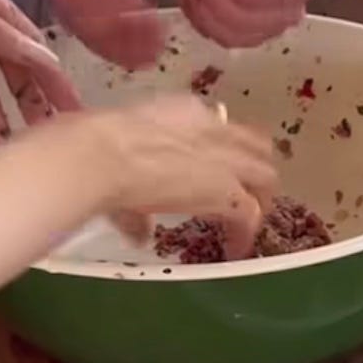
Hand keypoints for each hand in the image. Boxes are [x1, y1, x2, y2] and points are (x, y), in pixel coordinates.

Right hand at [28, 0, 163, 69]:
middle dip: (118, 33)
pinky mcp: (87, 10)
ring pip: (91, 36)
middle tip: (157, 34)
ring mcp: (71, 3)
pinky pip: (101, 36)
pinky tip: (153, 49)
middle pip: (83, 22)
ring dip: (124, 48)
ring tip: (160, 49)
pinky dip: (124, 48)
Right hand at [77, 94, 278, 258]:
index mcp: (186, 113)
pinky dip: (246, 233)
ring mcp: (225, 159)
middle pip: (255, 148)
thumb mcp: (121, 159)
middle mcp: (213, 130)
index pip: (219, 130)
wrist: (104, 155)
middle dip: (255, 171)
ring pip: (265, 176)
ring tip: (250, 222)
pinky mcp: (228, 191)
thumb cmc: (98, 149)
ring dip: (260, 198)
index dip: (223, 152)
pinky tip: (236, 249)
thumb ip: (137, 195)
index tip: (215, 169)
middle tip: (248, 194)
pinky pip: (250, 214)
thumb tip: (139, 231)